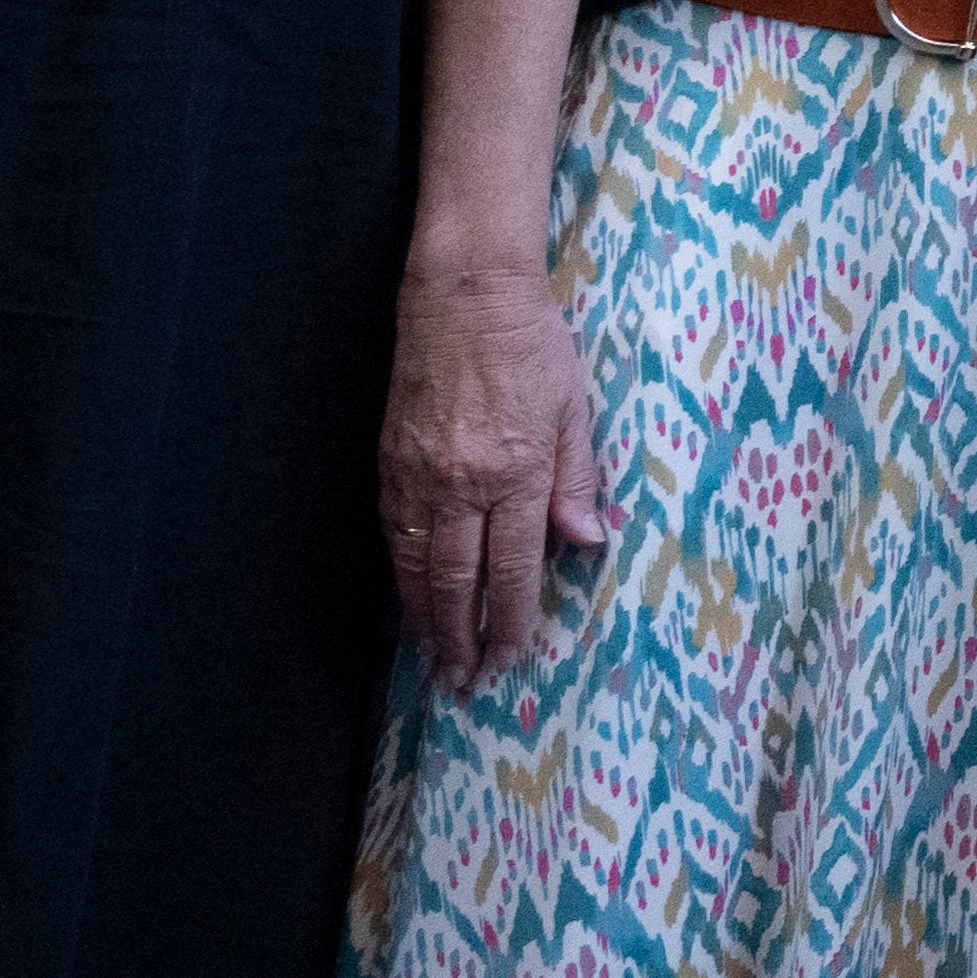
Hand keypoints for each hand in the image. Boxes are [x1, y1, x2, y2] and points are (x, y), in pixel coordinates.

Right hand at [377, 256, 611, 675]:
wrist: (464, 296)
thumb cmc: (532, 345)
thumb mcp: (573, 407)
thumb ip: (575, 479)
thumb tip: (586, 544)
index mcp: (512, 472)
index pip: (510, 568)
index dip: (510, 620)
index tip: (511, 657)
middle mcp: (458, 484)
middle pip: (454, 581)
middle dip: (460, 637)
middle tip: (465, 681)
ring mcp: (416, 477)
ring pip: (413, 567)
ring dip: (423, 619)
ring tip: (434, 657)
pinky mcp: (389, 463)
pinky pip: (392, 535)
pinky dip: (399, 576)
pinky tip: (408, 598)